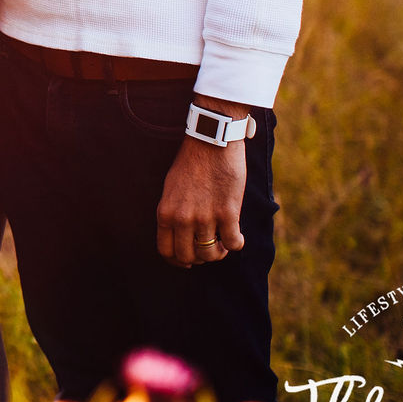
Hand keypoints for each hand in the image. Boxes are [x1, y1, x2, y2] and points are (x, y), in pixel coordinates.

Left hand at [156, 97, 250, 266]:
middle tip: (208, 249)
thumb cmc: (191, 162)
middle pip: (188, 257)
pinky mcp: (228, 212)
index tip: (188, 259)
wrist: (211, 141)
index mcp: (165, 212)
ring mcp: (205, 217)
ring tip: (222, 243)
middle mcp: (183, 219)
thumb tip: (180, 234)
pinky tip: (237, 237)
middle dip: (198, 258)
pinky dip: (236, 244)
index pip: (166, 251)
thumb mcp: (170, 188)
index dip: (177, 260)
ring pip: (210, 254)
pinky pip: (233, 243)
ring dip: (218, 253)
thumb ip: (173, 212)